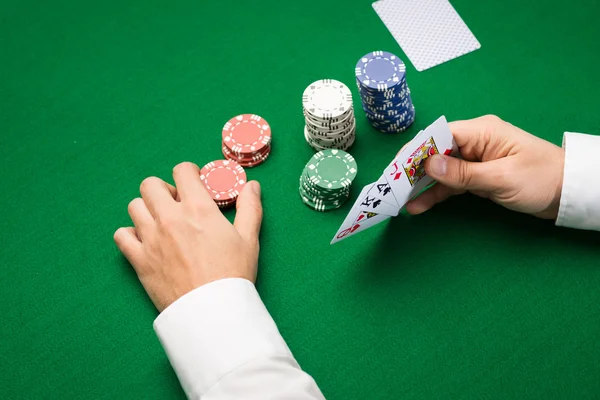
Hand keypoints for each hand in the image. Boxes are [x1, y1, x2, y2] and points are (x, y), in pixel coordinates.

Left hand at [113, 162, 262, 311]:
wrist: (213, 311)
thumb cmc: (233, 274)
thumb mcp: (249, 238)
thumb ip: (250, 207)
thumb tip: (252, 186)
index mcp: (198, 209)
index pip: (182, 171)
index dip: (188, 172)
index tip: (193, 182)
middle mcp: (170, 218)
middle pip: (150, 185)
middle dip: (163, 189)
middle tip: (176, 203)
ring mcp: (151, 238)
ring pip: (134, 206)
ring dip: (147, 209)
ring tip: (161, 222)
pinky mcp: (139, 260)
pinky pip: (121, 235)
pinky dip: (130, 234)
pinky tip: (145, 240)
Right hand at [405, 115, 564, 219]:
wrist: (567, 193)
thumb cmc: (540, 179)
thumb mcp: (499, 177)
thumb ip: (462, 173)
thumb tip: (428, 164)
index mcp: (481, 132)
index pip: (438, 135)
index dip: (415, 151)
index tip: (396, 169)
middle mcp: (474, 142)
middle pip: (434, 152)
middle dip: (412, 170)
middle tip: (391, 188)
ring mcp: (474, 159)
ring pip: (439, 170)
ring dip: (420, 185)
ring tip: (399, 201)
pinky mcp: (476, 176)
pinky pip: (450, 183)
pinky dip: (435, 194)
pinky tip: (418, 205)